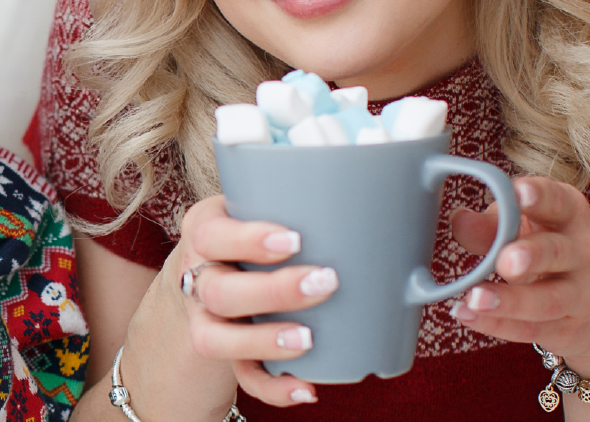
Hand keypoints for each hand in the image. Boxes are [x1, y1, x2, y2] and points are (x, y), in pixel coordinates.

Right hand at [172, 196, 335, 407]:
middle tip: (324, 283)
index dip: (249, 240)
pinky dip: (271, 386)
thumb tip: (392, 202)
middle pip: (217, 291)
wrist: (205, 268)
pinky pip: (239, 375)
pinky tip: (304, 388)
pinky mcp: (222, 351)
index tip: (296, 240)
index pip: (212, 235)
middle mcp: (197, 275)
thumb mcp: (255, 206)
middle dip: (272, 291)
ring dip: (263, 341)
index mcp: (205, 230)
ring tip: (309, 339)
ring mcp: (204, 318)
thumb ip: (299, 203)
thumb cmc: (249, 229)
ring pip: (216, 338)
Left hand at [448, 177, 589, 377]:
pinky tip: (467, 316)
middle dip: (532, 255)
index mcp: (572, 215)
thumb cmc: (550, 249)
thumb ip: (493, 224)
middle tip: (504, 260)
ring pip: (546, 300)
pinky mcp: (569, 329)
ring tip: (474, 298)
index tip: (519, 192)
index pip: (558, 202)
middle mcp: (585, 253)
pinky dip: (497, 325)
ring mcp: (583, 295)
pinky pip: (531, 329)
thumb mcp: (528, 227)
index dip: (540, 196)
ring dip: (509, 301)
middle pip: (557, 252)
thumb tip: (458, 219)